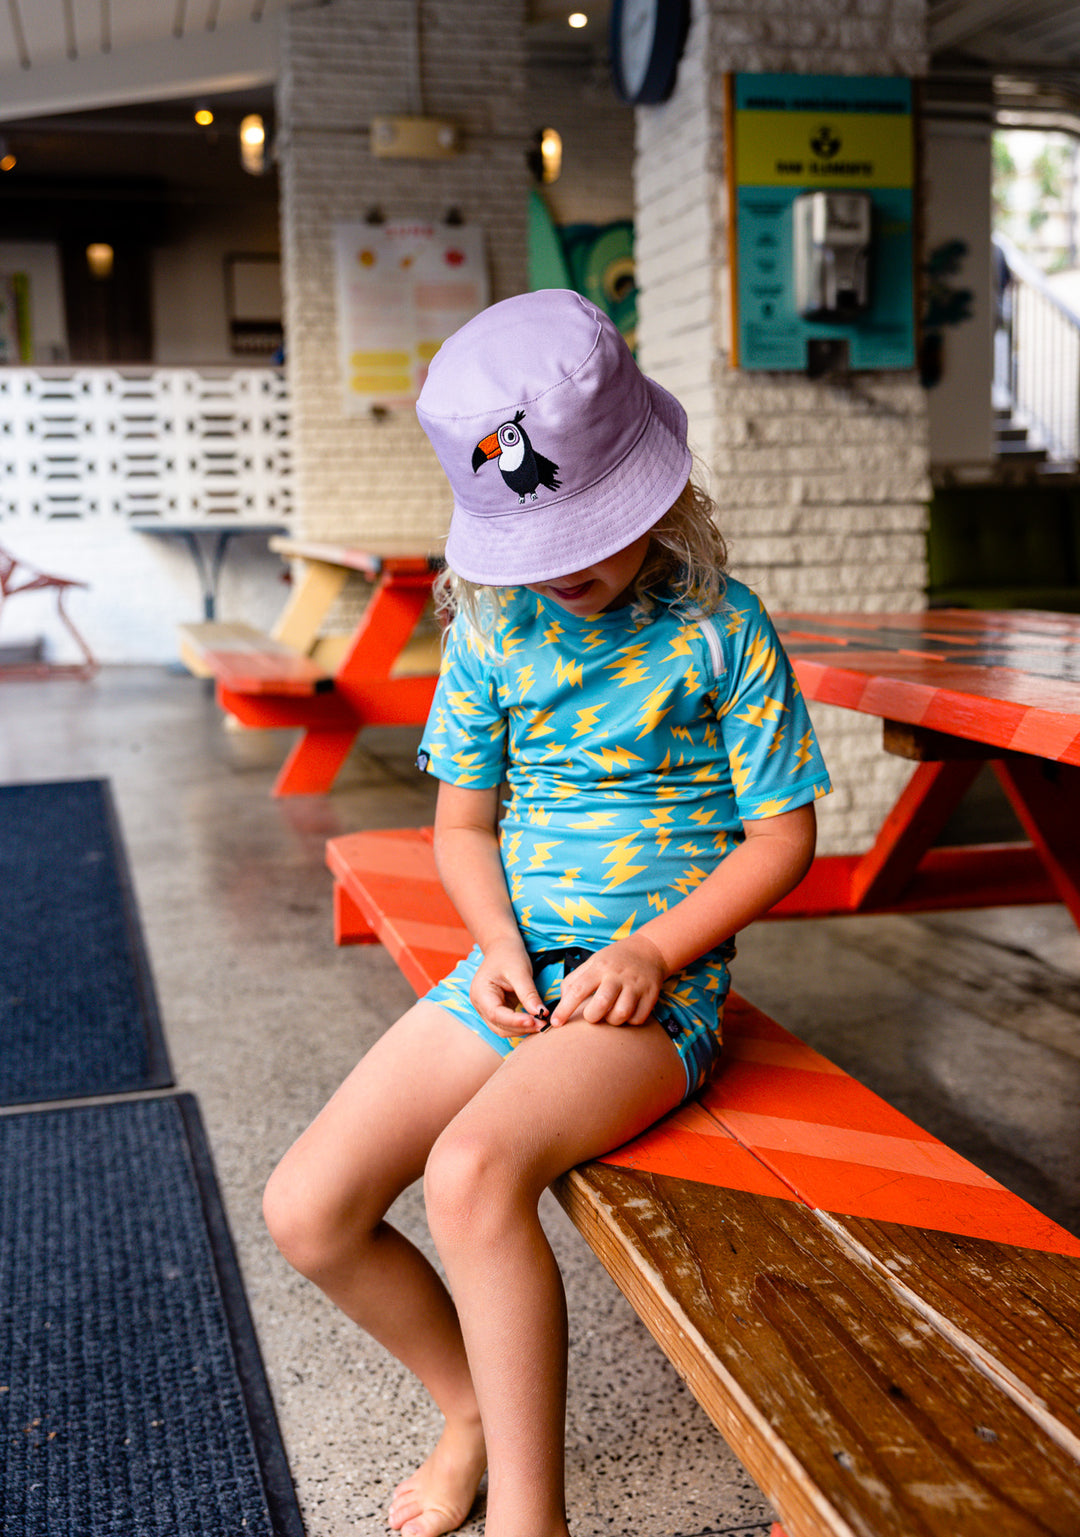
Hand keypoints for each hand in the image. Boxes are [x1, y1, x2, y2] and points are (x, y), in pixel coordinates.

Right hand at [469, 935, 548, 1037]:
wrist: (502, 947)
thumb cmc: (509, 955)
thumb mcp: (520, 971)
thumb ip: (528, 993)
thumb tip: (541, 1013)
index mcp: (480, 992)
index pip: (496, 1014)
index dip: (515, 1021)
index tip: (534, 1021)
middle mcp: (480, 1004)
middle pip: (499, 1025)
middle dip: (521, 1028)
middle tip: (544, 1025)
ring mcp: (487, 1009)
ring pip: (503, 1029)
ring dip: (522, 1029)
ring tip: (542, 1025)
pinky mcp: (497, 1011)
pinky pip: (508, 1024)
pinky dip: (521, 1025)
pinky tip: (536, 1022)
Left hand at [549, 936, 666, 1029]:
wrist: (649, 950)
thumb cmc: (614, 960)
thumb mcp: (592, 963)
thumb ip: (574, 981)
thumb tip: (562, 1003)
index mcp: (599, 967)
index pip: (577, 989)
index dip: (564, 1009)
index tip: (555, 1023)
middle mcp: (617, 975)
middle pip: (601, 1004)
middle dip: (592, 1016)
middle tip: (592, 1014)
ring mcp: (636, 985)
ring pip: (621, 1014)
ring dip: (612, 1021)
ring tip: (610, 1013)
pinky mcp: (651, 994)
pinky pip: (638, 1019)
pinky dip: (629, 1021)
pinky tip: (626, 1013)